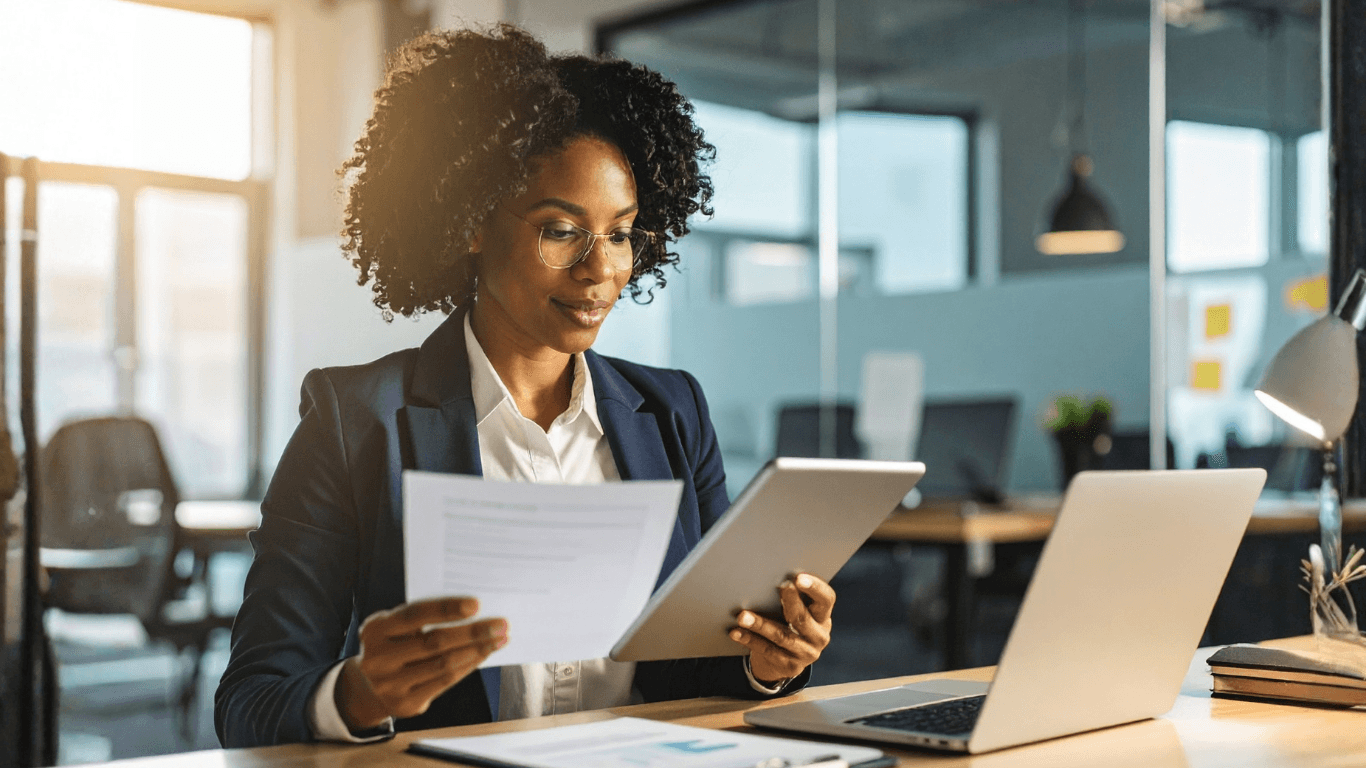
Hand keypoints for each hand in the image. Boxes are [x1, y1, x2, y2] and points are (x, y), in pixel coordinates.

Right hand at [336, 596, 506, 729]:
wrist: (369, 686)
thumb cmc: (394, 645)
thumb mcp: (397, 627)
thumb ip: (426, 618)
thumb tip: (474, 611)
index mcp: (375, 630)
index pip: (415, 614)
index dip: (446, 609)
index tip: (476, 604)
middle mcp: (379, 658)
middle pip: (434, 642)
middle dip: (473, 632)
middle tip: (501, 624)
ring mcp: (390, 684)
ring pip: (444, 664)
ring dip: (477, 650)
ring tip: (499, 639)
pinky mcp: (405, 703)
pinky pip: (445, 682)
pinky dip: (469, 665)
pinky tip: (484, 654)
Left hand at [728, 573, 834, 684]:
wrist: (789, 662)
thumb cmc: (791, 624)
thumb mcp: (799, 611)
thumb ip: (793, 597)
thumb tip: (769, 575)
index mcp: (823, 617)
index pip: (826, 599)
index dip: (815, 588)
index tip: (799, 578)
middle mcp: (818, 636)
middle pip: (803, 618)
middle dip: (790, 601)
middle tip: (778, 587)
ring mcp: (805, 653)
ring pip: (782, 636)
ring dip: (760, 624)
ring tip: (743, 616)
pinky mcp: (789, 665)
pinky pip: (767, 650)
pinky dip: (750, 640)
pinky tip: (736, 632)